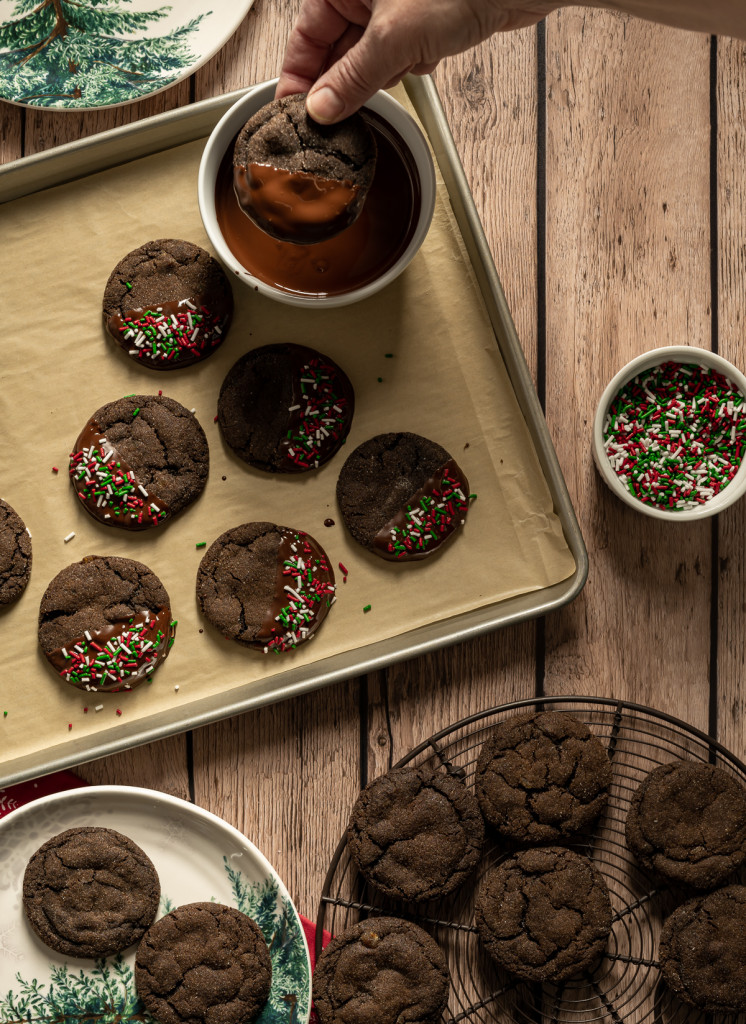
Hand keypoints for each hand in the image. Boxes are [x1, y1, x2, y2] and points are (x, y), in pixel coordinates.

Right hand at [276, 0, 558, 122]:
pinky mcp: (422, 20)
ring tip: (404, 66)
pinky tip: (429, 55)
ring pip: (370, 58)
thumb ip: (353, 78)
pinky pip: (400, 55)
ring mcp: (393, 7)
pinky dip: (412, 64)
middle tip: (342, 117)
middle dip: (347, 81)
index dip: (299, 78)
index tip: (295, 115)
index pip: (305, 36)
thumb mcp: (395, 38)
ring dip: (385, 73)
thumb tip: (323, 109)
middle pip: (336, 51)